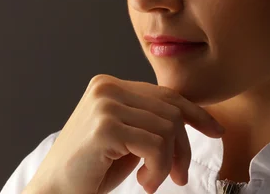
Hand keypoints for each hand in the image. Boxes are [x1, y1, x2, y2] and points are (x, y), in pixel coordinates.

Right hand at [24, 74, 224, 193]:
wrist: (54, 191)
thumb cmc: (90, 169)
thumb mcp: (126, 138)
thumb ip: (148, 121)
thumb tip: (192, 117)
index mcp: (108, 85)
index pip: (164, 93)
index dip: (195, 112)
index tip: (215, 130)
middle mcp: (106, 87)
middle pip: (170, 111)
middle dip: (182, 149)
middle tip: (177, 177)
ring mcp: (105, 104)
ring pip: (168, 128)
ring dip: (167, 164)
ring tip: (150, 181)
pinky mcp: (106, 127)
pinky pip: (156, 146)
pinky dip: (158, 170)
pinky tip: (144, 182)